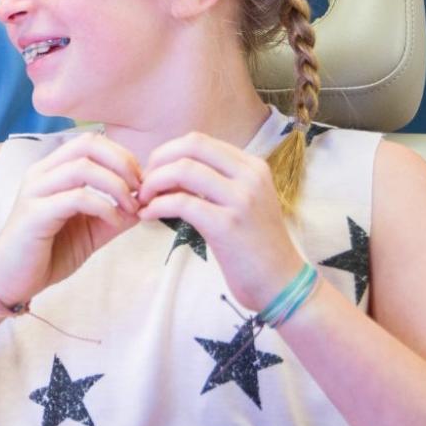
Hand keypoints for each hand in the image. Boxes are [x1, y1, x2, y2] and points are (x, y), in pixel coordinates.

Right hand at [0, 133, 142, 307]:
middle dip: (123, 162)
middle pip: (88, 144)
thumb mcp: (89, 231)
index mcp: (52, 170)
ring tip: (131, 207)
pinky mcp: (34, 214)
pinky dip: (103, 207)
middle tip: (140, 189)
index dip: (122, 156)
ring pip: (83, 167)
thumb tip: (145, 202)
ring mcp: (35, 191)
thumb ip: (114, 214)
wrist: (10, 283)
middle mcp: (41, 173)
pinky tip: (114, 222)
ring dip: (116, 185)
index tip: (141, 183)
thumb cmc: (47, 254)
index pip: (91, 142)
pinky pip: (76, 198)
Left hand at [138, 132, 307, 313]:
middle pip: (191, 146)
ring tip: (144, 200)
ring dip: (154, 183)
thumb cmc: (256, 247)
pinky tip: (149, 216)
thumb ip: (215, 183)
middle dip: (158, 160)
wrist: (281, 283)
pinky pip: (182, 203)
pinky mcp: (227, 226)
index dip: (168, 152)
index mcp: (252, 166)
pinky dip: (157, 206)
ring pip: (184, 170)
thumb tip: (169, 171)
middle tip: (144, 183)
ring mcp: (241, 199)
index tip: (154, 172)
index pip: (200, 141)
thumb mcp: (243, 202)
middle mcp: (249, 176)